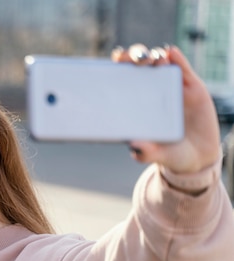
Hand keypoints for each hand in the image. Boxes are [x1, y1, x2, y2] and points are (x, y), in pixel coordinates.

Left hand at [111, 44, 220, 174]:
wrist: (197, 156)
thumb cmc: (168, 153)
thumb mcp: (157, 155)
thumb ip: (146, 152)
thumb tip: (134, 146)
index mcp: (137, 103)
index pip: (123, 80)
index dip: (117, 69)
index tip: (114, 63)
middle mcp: (152, 91)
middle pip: (140, 66)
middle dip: (135, 57)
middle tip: (133, 59)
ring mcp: (172, 87)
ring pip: (161, 63)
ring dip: (154, 57)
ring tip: (154, 59)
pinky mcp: (191, 87)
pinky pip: (183, 69)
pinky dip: (177, 59)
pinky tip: (171, 53)